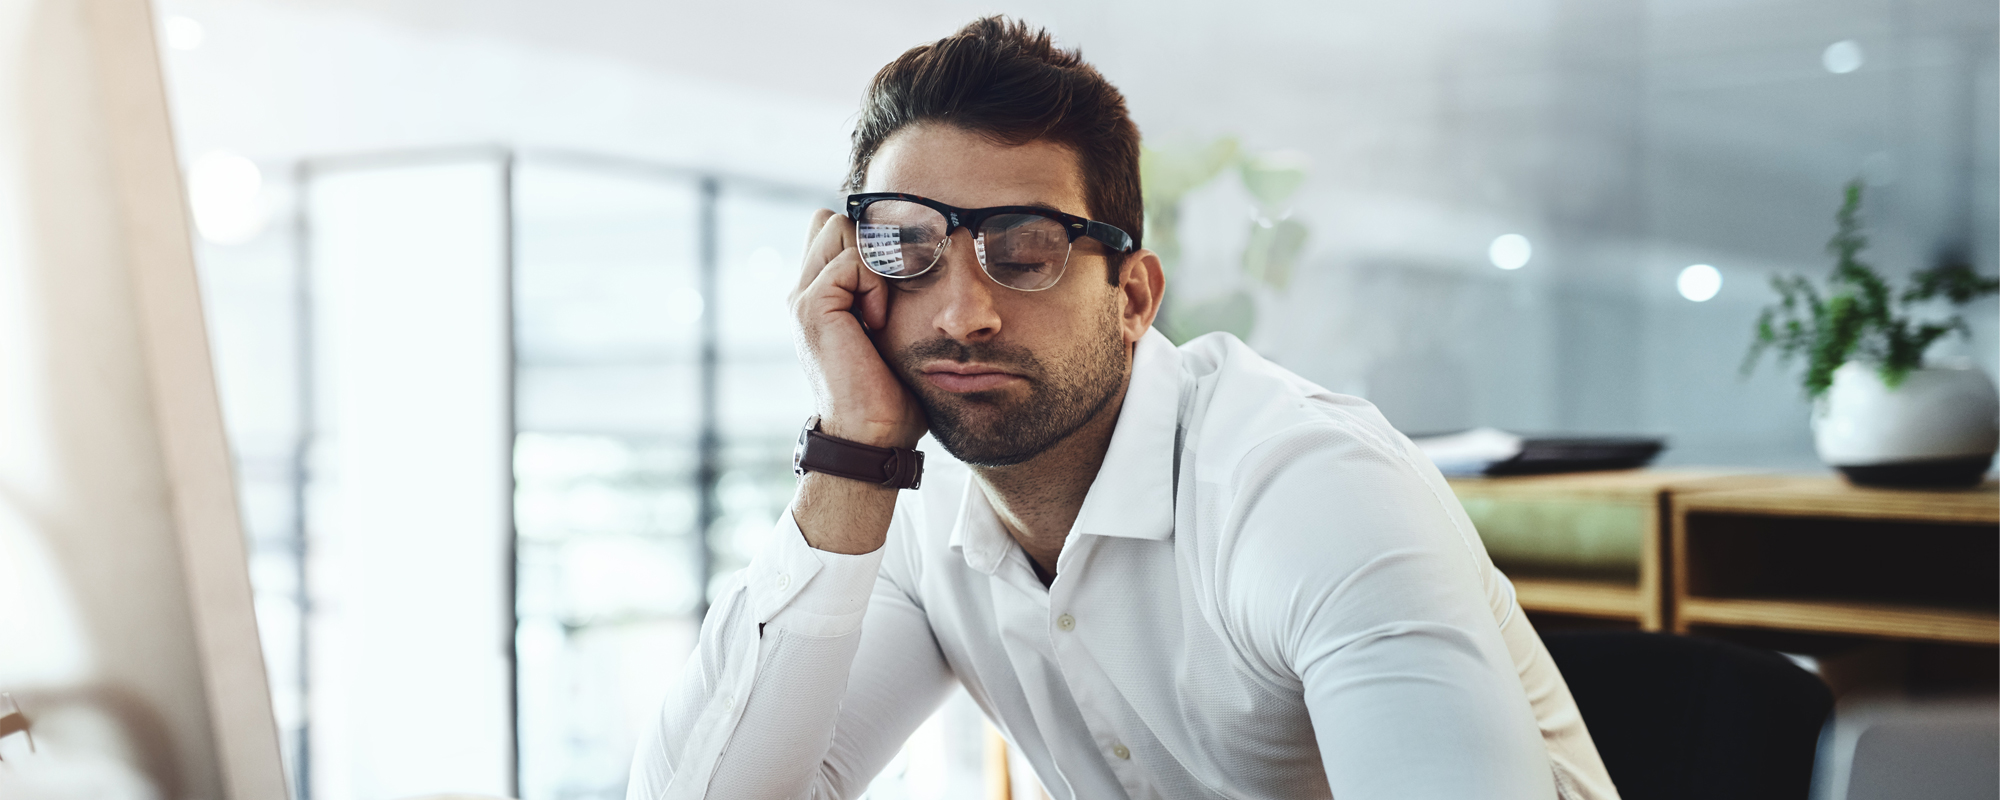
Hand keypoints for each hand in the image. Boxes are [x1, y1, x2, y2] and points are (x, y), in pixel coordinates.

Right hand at [788, 210, 925, 448]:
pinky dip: (875, 284)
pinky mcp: (811, 306)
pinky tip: (878, 321)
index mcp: (819, 295)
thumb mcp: (891, 331)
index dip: (868, 241)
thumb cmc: (891, 392)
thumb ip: (886, 292)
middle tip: (889, 294)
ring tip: (881, 309)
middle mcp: (804, 291)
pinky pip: (851, 260)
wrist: (872, 434)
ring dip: (873, 261)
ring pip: (839, 228)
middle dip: (872, 245)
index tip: (895, 281)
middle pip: (834, 221)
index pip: (834, 229)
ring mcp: (802, 297)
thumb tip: (915, 255)